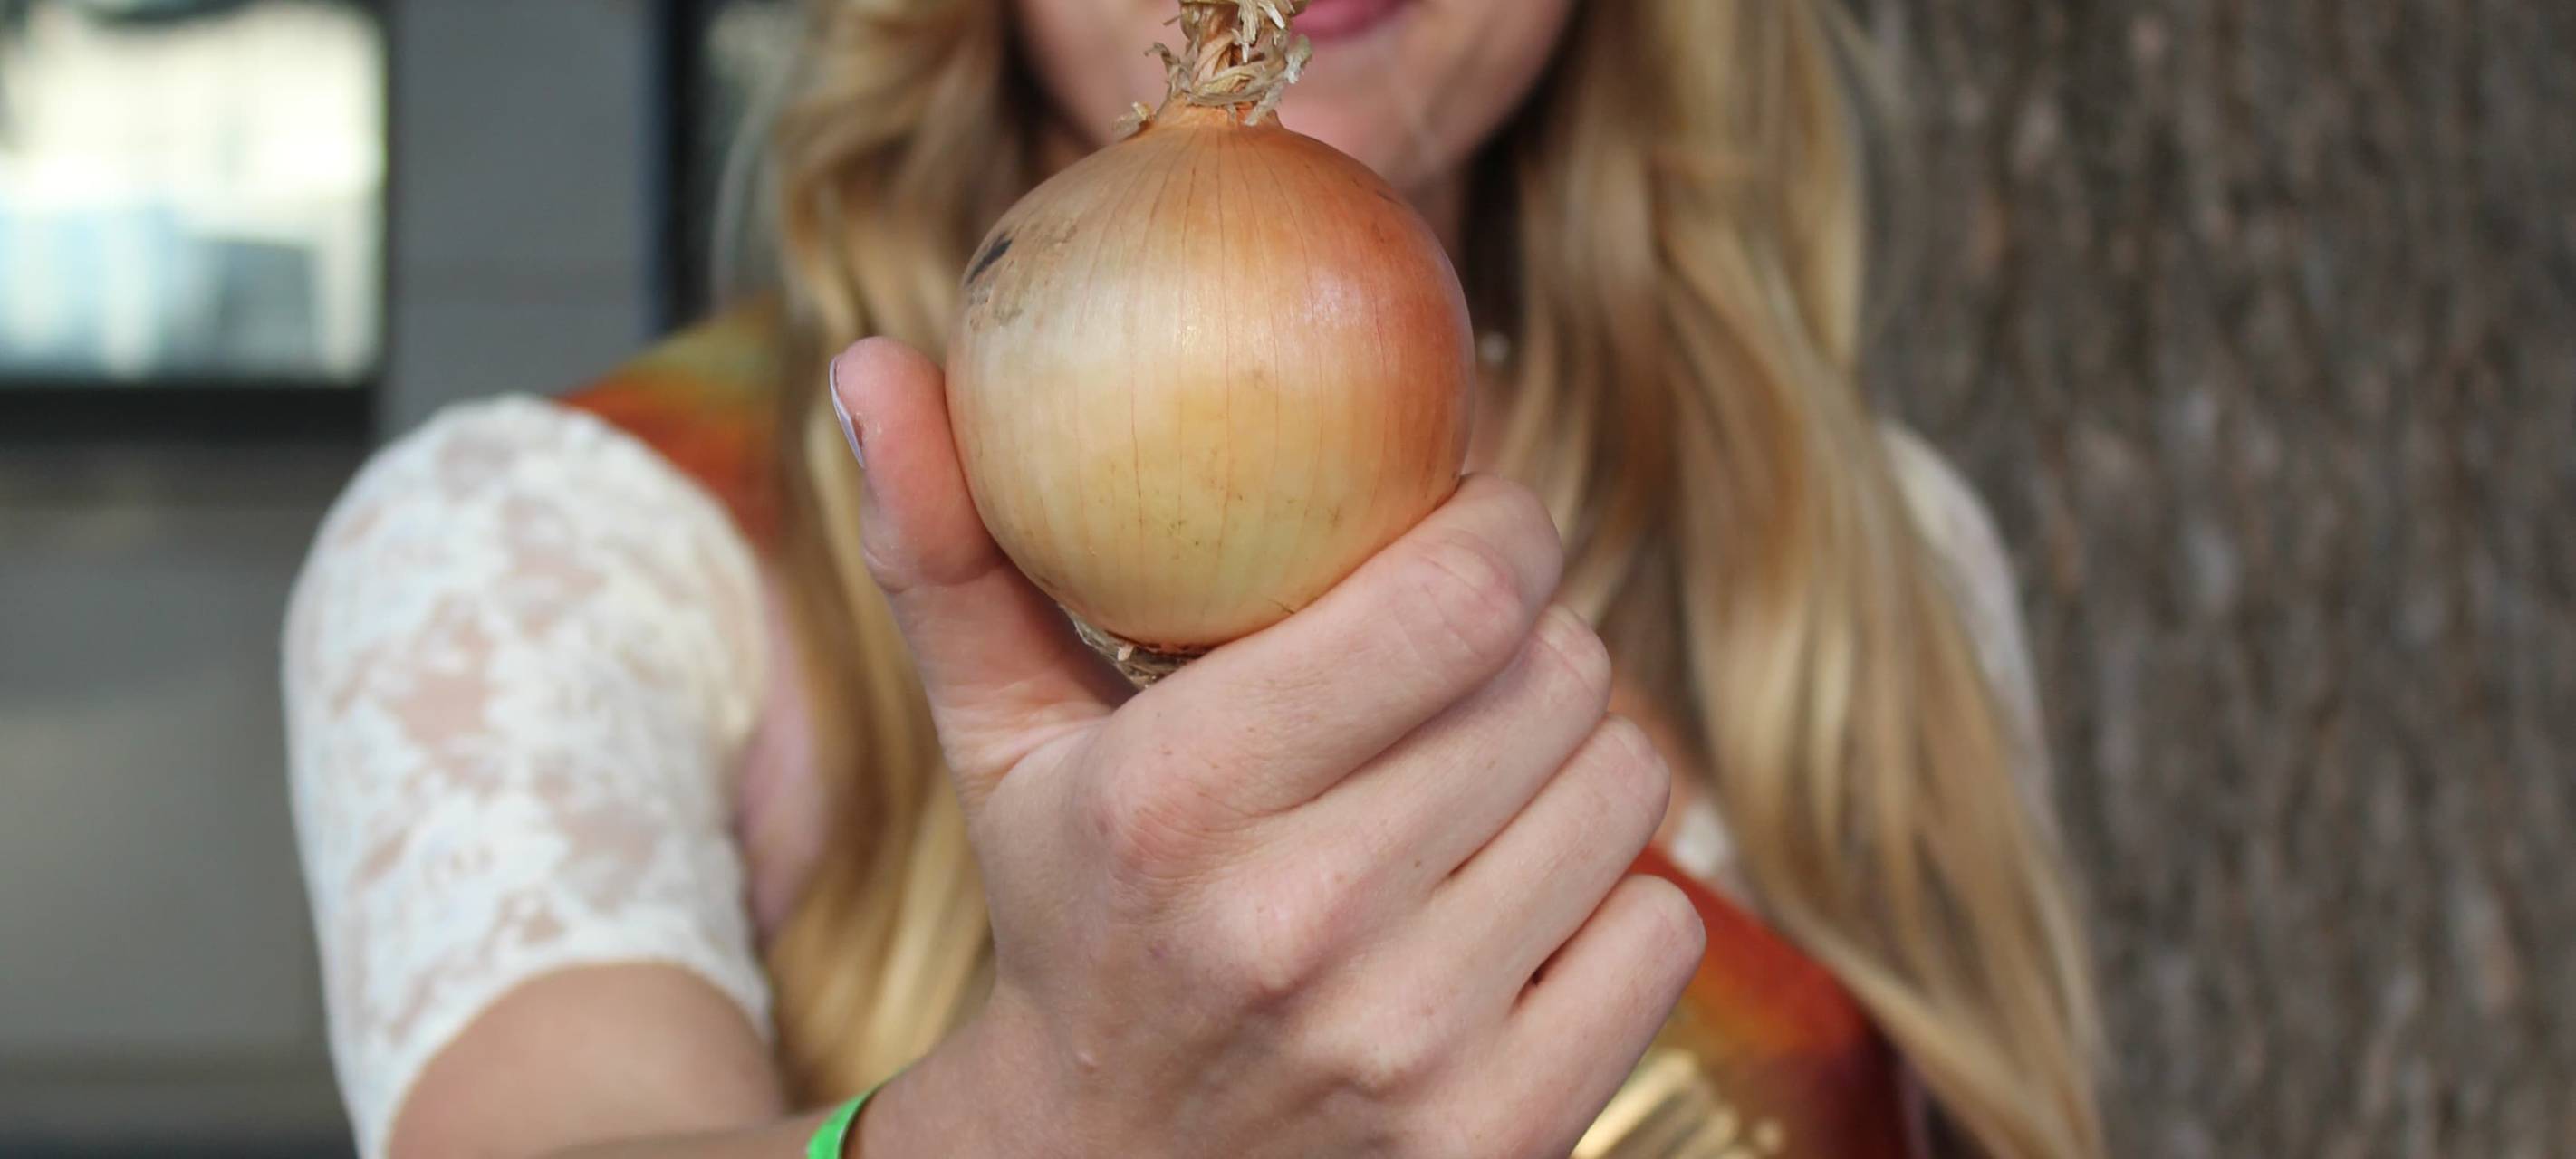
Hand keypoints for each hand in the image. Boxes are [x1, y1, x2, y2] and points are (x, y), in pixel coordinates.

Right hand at [830, 338, 1703, 1157]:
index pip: (1457, 597)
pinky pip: (1665, 927)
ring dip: (1580, 757)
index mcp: (1174, 801)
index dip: (1506, 528)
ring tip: (1486, 781)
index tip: (1481, 527)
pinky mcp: (1502, 1137)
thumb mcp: (997, 748)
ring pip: (1627, 788)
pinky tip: (1516, 907)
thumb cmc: (1074, 922)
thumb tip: (864, 358)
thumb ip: (945, 552)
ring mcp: (1407, 1047)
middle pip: (1558, 677)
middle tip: (1472, 662)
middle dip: (1533, 639)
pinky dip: (1617, 899)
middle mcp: (1297, 926)